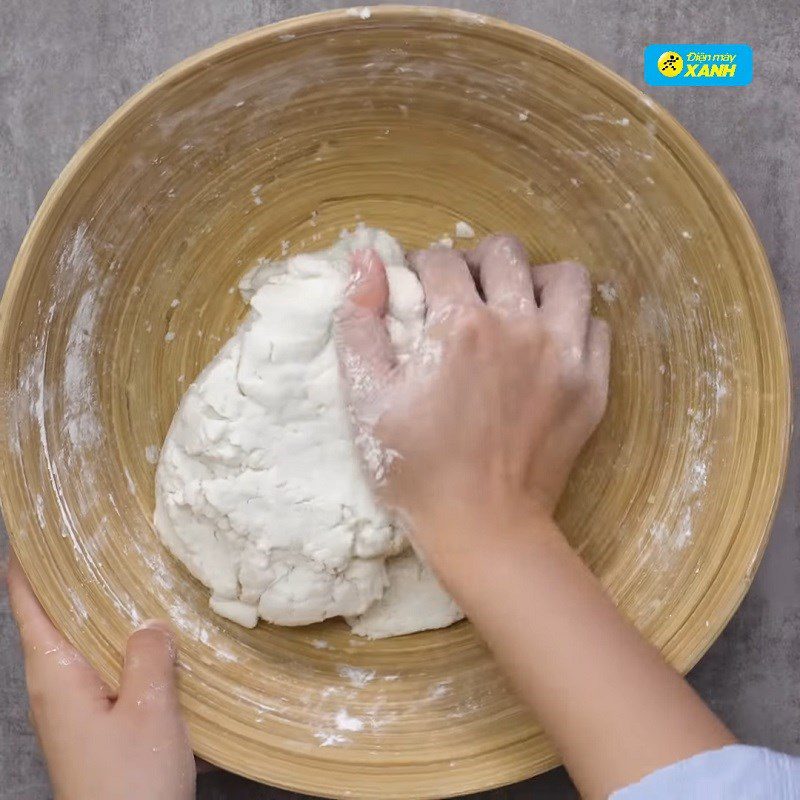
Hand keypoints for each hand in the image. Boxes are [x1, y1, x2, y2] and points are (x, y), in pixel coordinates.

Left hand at [7, 553, 195, 799]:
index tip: (35, 525)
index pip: (28, 604)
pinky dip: (119, 639)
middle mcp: (55, 683)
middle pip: (53, 616)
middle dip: (71, 576)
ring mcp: (73, 705)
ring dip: (100, 608)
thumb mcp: (149, 709)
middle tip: (105, 534)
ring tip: (134, 573)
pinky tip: (152, 634)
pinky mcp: (95, 722)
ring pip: (81, 640)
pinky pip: (102, 664)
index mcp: (55, 671)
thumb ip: (147, 655)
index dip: (26, 562)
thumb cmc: (130, 778)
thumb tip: (149, 622)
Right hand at [335, 235, 609, 563]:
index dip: (421, 267)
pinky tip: (546, 343)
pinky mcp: (590, 385)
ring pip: (565, 277)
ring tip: (515, 305)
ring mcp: (563, 354)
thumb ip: (359, 322)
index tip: (418, 287)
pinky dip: (571, 322)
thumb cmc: (416, 469)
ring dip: (535, 279)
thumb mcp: (365, 399)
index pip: (441, 261)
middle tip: (463, 291)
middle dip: (476, 262)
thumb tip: (366, 258)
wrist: (483, 528)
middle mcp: (518, 327)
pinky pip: (594, 324)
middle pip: (504, 253)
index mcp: (459, 326)